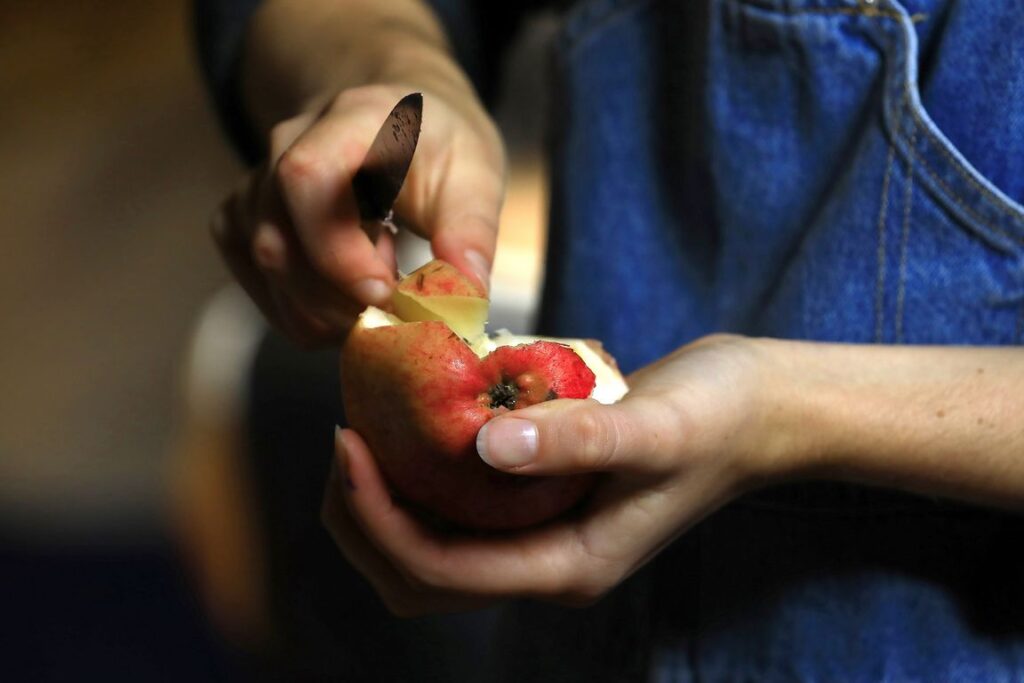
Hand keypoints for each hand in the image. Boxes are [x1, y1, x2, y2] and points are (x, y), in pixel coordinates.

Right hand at [211, 83, 504, 345]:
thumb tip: (464, 296)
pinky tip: (348, 299)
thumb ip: (470, 233)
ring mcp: (258, 184)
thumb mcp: (476, 176)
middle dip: (339, 300)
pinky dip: (307, 316)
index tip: (385, 293)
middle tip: (397, 312)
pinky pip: (262, 288)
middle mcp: (286, 144)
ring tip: (382, 288)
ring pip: (268, 271)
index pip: (307, 178)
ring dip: (327, 310)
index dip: (336, 251)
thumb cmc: (438, 148)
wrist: (402, 126)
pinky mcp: (244, 222)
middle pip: (279, 242)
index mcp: (351, 120)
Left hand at [322, 334, 782, 615]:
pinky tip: (411, 422)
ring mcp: (542, 534)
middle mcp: (545, 562)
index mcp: (568, 566)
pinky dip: (418, 477)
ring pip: (432, 546)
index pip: (441, 570)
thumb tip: (484, 443)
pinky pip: (458, 507)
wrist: (759, 409)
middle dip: (364, 521)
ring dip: (383, 503)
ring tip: (363, 433)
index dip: (379, 517)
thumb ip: (577, 439)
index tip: (351, 444)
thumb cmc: (719, 418)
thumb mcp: (656, 427)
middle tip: (345, 441)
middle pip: (419, 575)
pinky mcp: (542, 499)